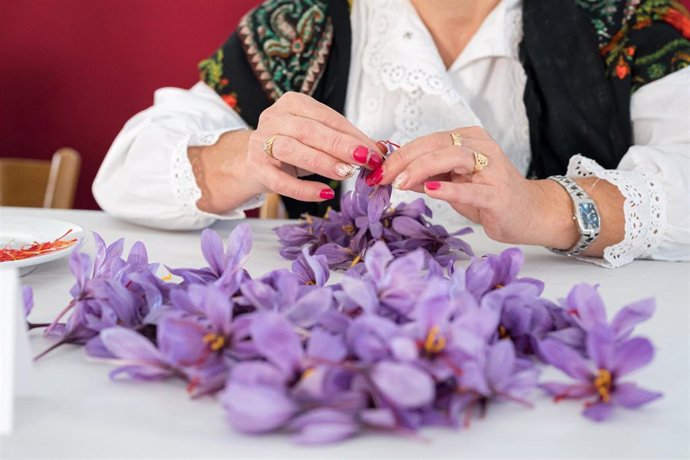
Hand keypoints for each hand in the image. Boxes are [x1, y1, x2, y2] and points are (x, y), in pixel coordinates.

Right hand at [190, 92, 382, 213]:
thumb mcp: (316, 138)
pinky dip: (304, 189)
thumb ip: (344, 141)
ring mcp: (261, 143)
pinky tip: (325, 193)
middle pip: (310, 130)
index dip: (352, 134)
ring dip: (323, 162)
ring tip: (347, 173)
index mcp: (292, 104)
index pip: (327, 117)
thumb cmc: (290, 147)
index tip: (374, 150)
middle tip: (366, 159)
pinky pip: (281, 181)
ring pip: (293, 150)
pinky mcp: (256, 168)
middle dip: (341, 145)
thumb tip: (380, 150)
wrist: (248, 161)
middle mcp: (274, 118)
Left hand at [372, 126, 579, 247]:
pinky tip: (430, 190)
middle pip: (436, 144)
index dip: (399, 154)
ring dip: (422, 168)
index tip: (377, 170)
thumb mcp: (452, 184)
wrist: (529, 214)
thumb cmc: (489, 197)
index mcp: (468, 140)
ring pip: (452, 157)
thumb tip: (395, 174)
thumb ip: (427, 176)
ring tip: (400, 182)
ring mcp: (491, 169)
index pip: (427, 141)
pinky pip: (470, 189)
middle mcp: (481, 148)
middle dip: (404, 160)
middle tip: (382, 175)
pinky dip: (448, 189)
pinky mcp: (498, 194)